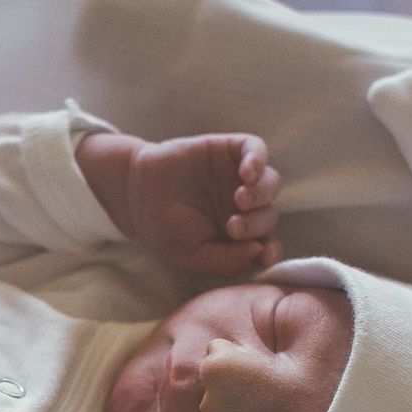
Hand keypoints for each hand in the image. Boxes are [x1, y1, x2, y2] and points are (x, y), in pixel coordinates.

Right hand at [82, 131, 281, 276]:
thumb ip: (227, 261)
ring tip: (241, 199)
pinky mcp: (230, 150)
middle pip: (269, 214)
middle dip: (257, 224)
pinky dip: (257, 160)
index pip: (268, 243)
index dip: (273, 249)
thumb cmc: (166, 227)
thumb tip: (260, 251)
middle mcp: (244, 206)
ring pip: (270, 182)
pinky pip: (256, 149)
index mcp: (239, 234)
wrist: (138, 192)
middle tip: (234, 227)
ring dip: (262, 193)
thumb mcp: (194, 255)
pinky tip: (247, 173)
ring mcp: (239, 177)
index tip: (264, 253)